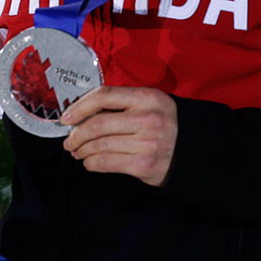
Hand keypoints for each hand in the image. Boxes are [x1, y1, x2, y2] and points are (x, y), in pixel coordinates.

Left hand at [61, 85, 176, 186]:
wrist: (193, 152)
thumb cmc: (162, 126)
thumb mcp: (148, 105)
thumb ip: (120, 104)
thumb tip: (79, 114)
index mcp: (148, 98)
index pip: (103, 96)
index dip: (79, 107)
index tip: (66, 117)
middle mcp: (149, 118)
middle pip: (97, 124)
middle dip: (76, 134)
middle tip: (69, 140)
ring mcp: (149, 142)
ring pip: (100, 145)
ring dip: (82, 150)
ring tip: (77, 151)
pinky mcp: (146, 164)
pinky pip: (107, 163)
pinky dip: (92, 163)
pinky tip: (89, 162)